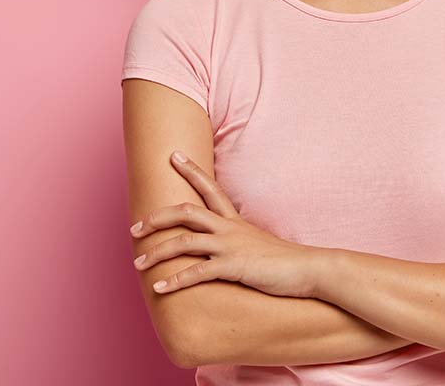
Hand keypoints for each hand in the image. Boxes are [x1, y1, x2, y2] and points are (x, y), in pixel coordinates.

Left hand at [129, 150, 319, 297]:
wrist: (309, 269)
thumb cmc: (284, 260)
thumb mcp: (258, 243)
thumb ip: (240, 241)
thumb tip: (227, 247)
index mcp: (235, 221)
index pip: (210, 188)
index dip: (191, 170)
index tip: (173, 155)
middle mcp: (229, 229)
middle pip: (186, 211)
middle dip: (157, 218)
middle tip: (135, 226)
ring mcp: (231, 246)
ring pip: (184, 242)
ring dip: (157, 252)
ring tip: (138, 263)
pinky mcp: (234, 267)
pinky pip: (197, 273)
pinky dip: (174, 281)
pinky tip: (159, 288)